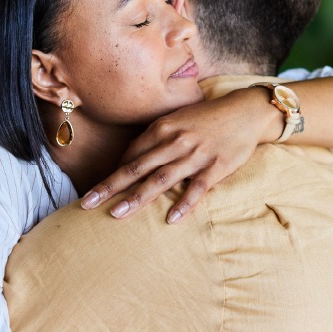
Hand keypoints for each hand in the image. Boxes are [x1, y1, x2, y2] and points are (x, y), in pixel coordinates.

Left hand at [81, 87, 280, 222]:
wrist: (247, 111)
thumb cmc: (208, 117)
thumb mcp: (178, 119)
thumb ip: (156, 137)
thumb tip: (133, 157)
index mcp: (162, 128)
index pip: (131, 153)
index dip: (113, 173)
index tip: (98, 190)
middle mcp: (175, 141)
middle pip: (136, 168)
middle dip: (109, 187)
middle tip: (86, 204)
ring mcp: (195, 155)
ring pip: (160, 179)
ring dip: (137, 198)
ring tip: (117, 214)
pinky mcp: (216, 167)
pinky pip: (197, 189)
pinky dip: (184, 204)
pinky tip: (171, 219)